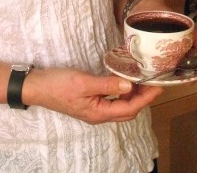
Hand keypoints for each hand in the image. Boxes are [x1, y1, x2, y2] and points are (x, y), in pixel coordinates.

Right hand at [24, 68, 162, 123]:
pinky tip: (126, 81)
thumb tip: (129, 86)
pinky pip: (113, 100)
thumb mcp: (84, 82)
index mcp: (98, 113)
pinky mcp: (90, 101)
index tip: (158, 86)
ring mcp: (94, 109)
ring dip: (135, 96)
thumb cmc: (58, 85)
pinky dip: (123, 92)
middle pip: (128, 110)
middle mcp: (99, 114)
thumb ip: (107, 85)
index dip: (146, 98)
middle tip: (155, 82)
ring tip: (145, 81)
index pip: (129, 108)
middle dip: (144, 98)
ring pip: (121, 106)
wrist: (37, 86)